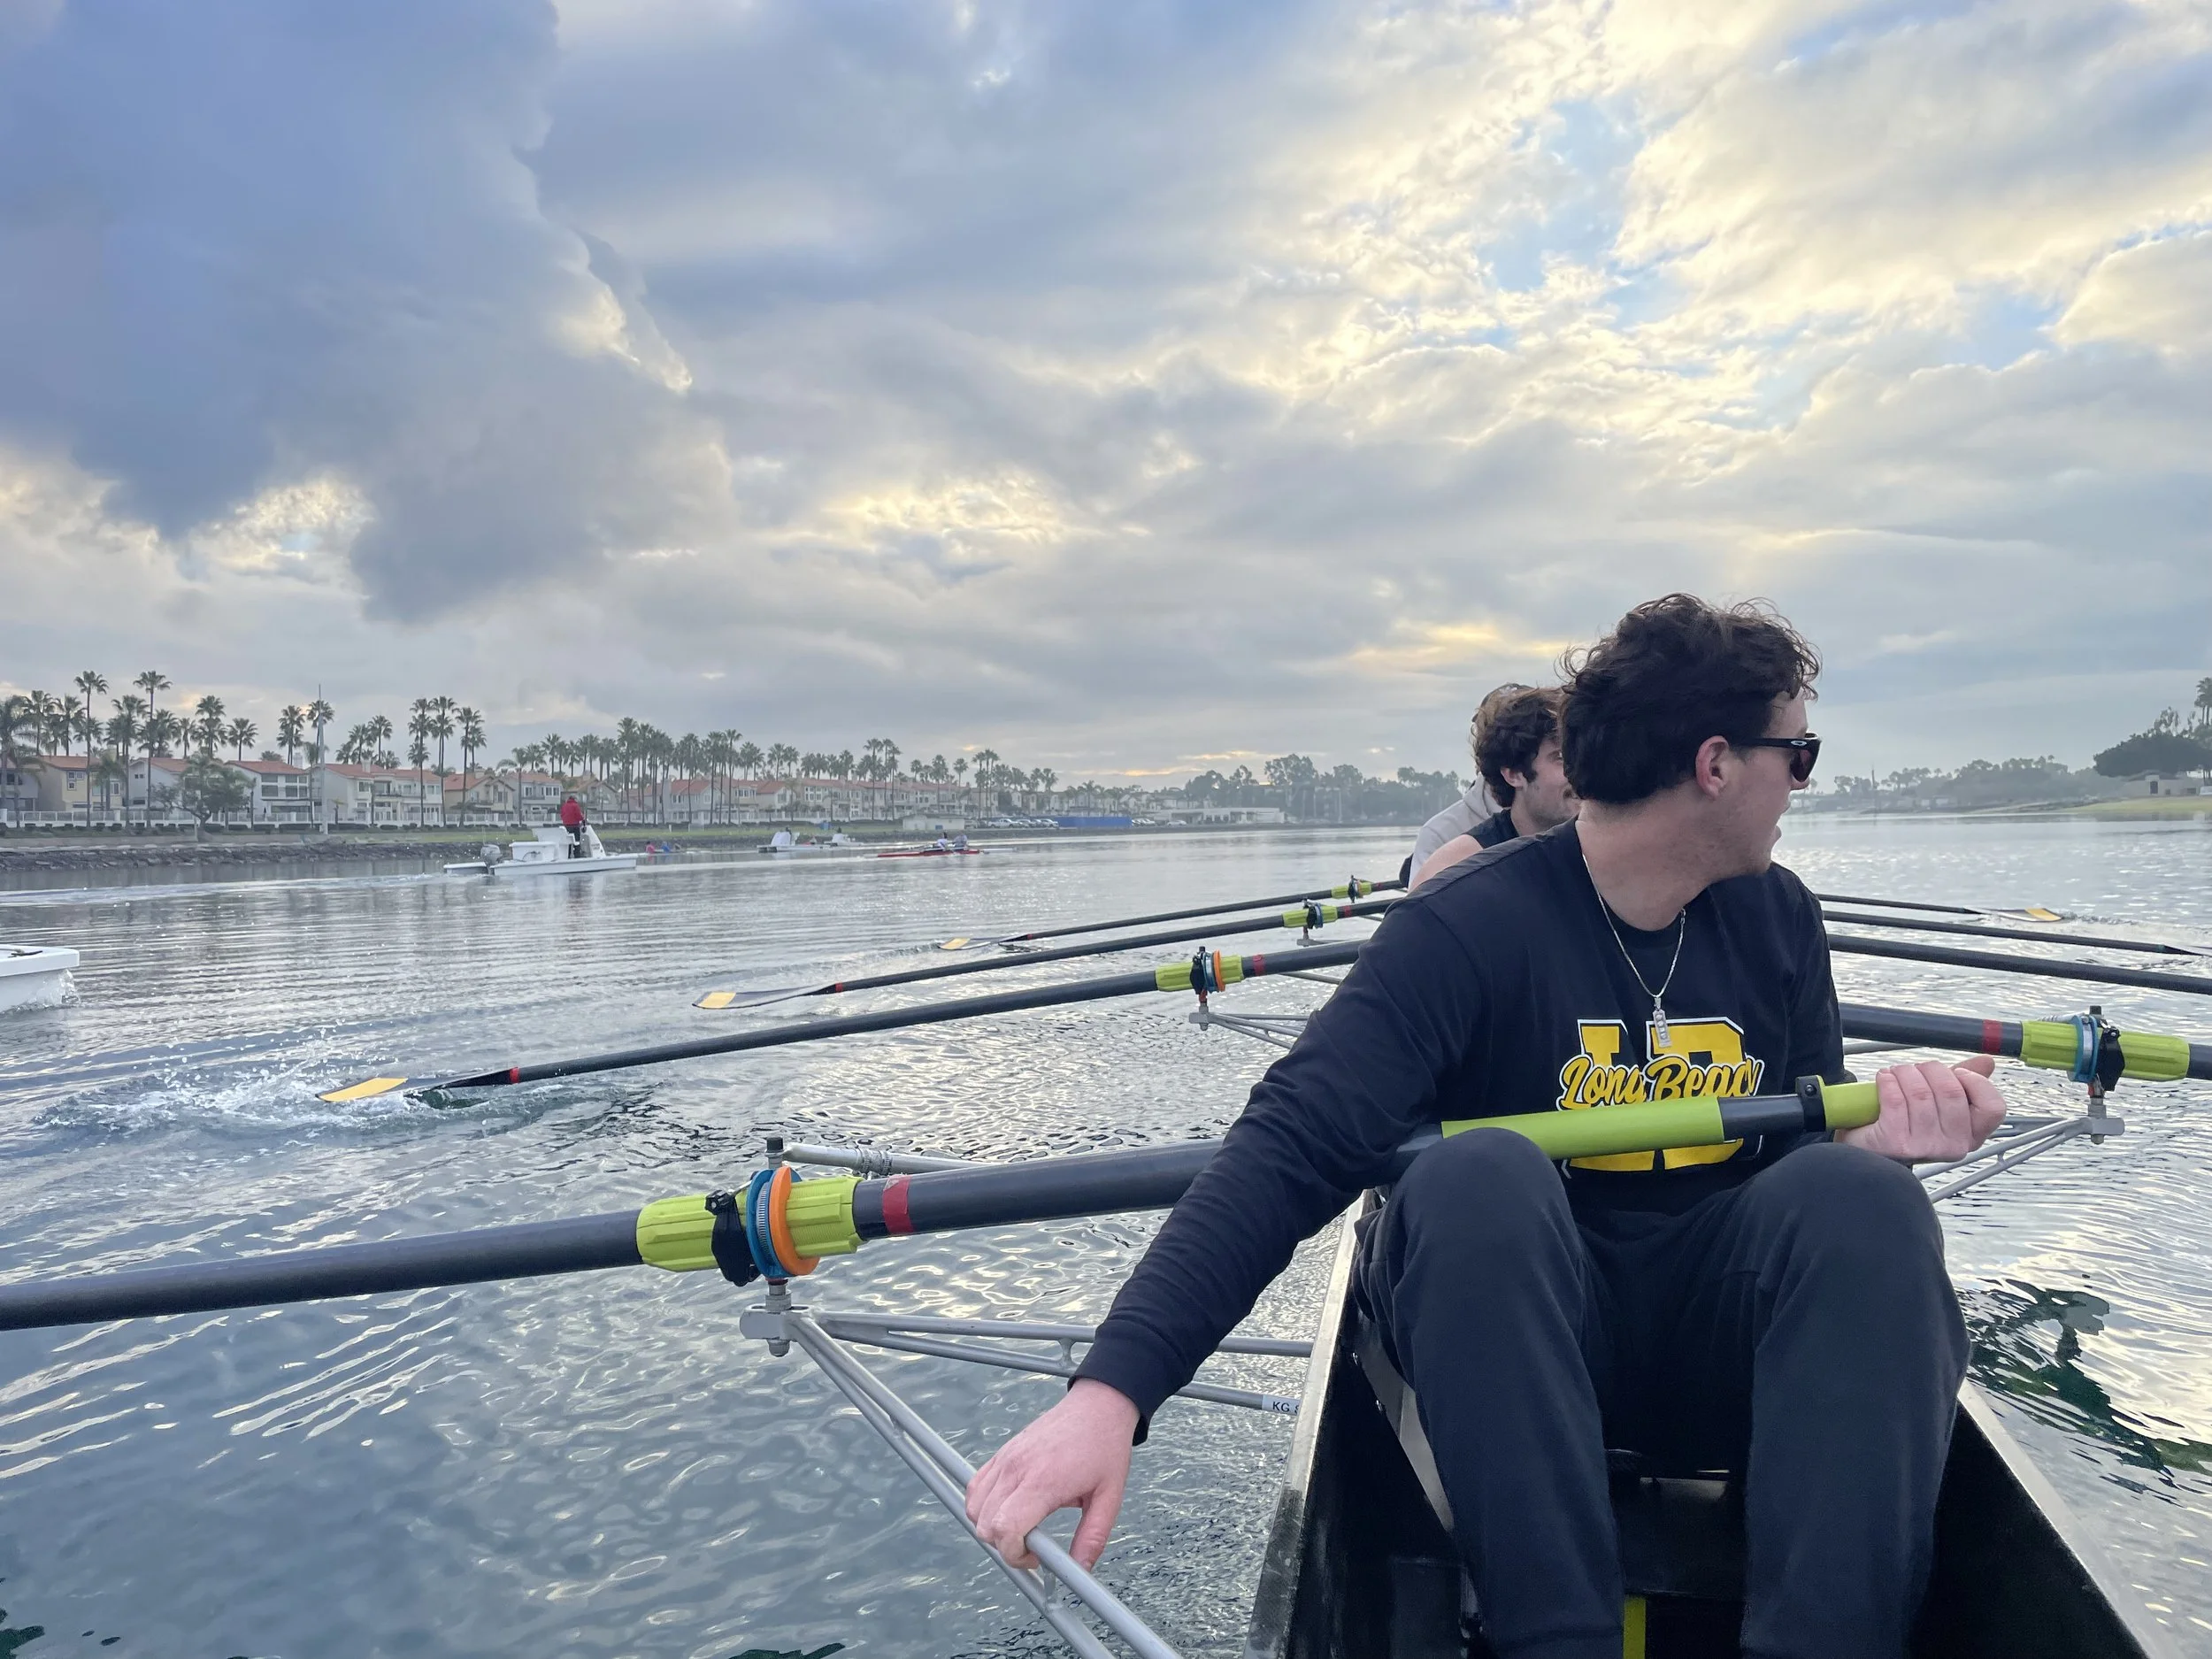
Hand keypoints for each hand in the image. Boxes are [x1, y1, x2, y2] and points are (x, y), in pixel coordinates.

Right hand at [965, 1379, 1139, 1569]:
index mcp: (1043, 1481)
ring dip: (991, 1526)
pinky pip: (976, 1486)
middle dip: (1004, 1546)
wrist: (1097, 1406)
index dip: (1015, 1555)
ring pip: (974, 1507)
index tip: (1036, 1558)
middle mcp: (1017, 1468)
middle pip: (985, 1524)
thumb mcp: (1109, 1498)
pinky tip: (1008, 1508)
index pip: (1005, 1529)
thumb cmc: (1104, 1446)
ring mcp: (1006, 1458)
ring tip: (1021, 1527)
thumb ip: (1092, 1538)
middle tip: (1032, 1546)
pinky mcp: (1003, 1452)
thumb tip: (1079, 1571)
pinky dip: (983, 1505)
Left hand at [1837, 1055, 2006, 1162]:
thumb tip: (1987, 1062)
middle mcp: (1953, 1146)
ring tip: (1896, 1073)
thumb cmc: (1907, 1123)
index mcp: (1972, 1136)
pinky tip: (1884, 1079)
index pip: (1992, 1108)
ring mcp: (1925, 1148)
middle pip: (1952, 1092)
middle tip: (1916, 1069)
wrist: (1870, 1147)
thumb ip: (1965, 1083)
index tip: (1958, 1072)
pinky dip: (1887, 1081)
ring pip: (1921, 1093)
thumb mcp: (1940, 1103)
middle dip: (1930, 1069)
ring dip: (1904, 1073)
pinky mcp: (1896, 1144)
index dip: (1975, 1082)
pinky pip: (1895, 1100)